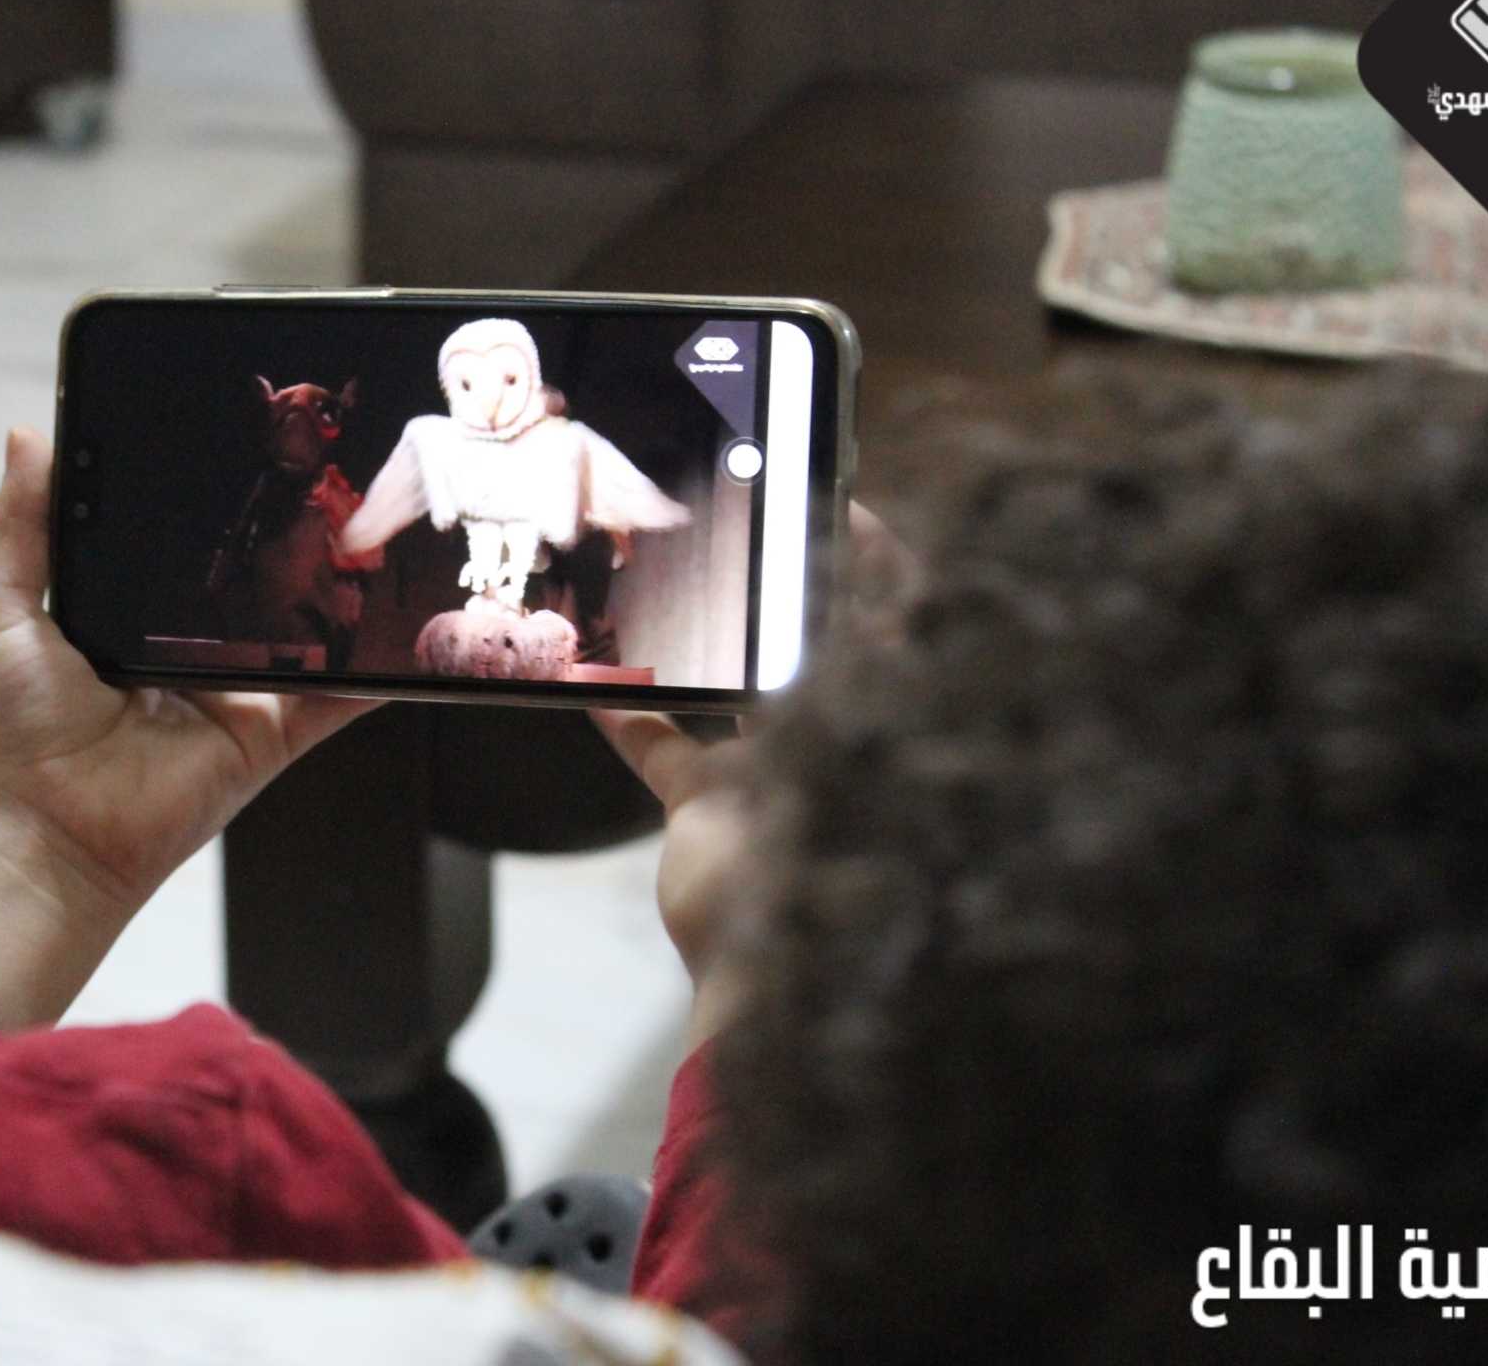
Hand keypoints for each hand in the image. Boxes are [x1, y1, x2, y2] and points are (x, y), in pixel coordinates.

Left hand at [0, 428, 377, 1027]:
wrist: (45, 831)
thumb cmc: (12, 728)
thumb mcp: (0, 609)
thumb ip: (22, 526)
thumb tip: (28, 435)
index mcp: (131, 608)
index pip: (181, 537)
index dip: (203, 492)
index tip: (237, 428)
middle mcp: (191, 643)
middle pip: (252, 576)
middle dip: (286, 528)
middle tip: (323, 459)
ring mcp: (240, 688)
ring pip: (306, 629)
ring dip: (341, 584)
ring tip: (377, 519)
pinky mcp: (273, 732)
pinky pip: (340, 697)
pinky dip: (381, 669)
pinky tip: (416, 626)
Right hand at [595, 499, 913, 1043]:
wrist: (772, 987)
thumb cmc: (840, 872)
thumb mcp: (854, 750)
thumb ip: (852, 670)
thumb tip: (860, 580)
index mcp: (889, 719)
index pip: (900, 617)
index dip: (881, 556)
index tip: (844, 500)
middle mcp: (838, 738)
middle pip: (813, 638)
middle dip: (783, 581)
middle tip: (746, 517)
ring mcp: (772, 773)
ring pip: (734, 683)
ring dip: (700, 640)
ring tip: (671, 577)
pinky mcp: (709, 810)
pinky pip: (665, 748)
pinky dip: (629, 716)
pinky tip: (588, 679)